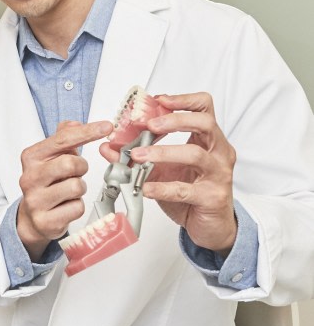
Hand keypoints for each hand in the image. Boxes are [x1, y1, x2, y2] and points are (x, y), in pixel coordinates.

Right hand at [17, 120, 113, 260]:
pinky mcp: (45, 220)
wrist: (32, 218)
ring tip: (68, 191)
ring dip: (79, 188)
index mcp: (31, 157)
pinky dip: (77, 206)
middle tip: (75, 173)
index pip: (62, 139)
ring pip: (76, 187)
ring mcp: (35, 200)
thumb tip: (75, 124)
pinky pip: (77, 208)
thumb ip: (63, 138)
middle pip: (71, 163)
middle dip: (81, 167)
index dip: (88, 132)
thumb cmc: (46, 183)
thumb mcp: (50, 158)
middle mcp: (29, 177)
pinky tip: (66, 206)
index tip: (106, 127)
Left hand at [99, 92, 237, 253]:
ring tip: (137, 156)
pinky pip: (185, 189)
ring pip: (194, 154)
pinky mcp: (212, 197)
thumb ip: (137, 155)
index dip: (183, 100)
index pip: (205, 107)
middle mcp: (218, 152)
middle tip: (149, 126)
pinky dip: (162, 187)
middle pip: (205, 123)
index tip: (159, 100)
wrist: (210, 225)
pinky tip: (145, 187)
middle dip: (174, 120)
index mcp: (209, 140)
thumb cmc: (191, 192)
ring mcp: (218, 174)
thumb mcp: (161, 169)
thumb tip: (107, 146)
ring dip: (161, 152)